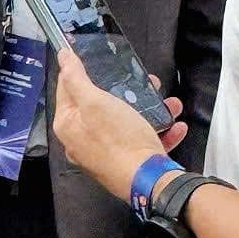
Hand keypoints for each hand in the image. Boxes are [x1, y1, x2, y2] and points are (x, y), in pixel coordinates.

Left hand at [51, 50, 186, 201]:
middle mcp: (82, 141)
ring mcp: (105, 153)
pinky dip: (159, 131)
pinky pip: (142, 141)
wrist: (148, 180)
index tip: (92, 57)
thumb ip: (76, 78)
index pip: (67, 89)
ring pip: (126, 122)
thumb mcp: (95, 101)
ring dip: (150, 110)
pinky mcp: (127, 162)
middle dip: (125, 90)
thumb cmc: (118, 140)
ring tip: (168, 103)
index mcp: (68, 125)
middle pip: (100, 105)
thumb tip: (62, 57)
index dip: (78, 70)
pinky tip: (175, 126)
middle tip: (142, 81)